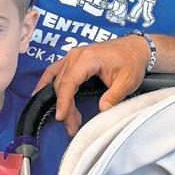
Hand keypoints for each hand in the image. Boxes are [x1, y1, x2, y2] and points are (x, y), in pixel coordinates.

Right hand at [36, 36, 150, 135]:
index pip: (69, 82)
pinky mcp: (72, 59)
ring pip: (57, 80)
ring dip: (60, 101)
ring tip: (67, 119)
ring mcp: (72, 56)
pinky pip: (55, 71)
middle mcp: (76, 55)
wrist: (135, 47)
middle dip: (65, 108)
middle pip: (62, 84)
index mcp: (88, 59)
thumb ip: (114, 96)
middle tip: (72, 127)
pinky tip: (39, 94)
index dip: (64, 102)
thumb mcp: (127, 81)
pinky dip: (47, 83)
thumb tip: (102, 110)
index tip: (62, 117)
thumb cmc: (132, 62)